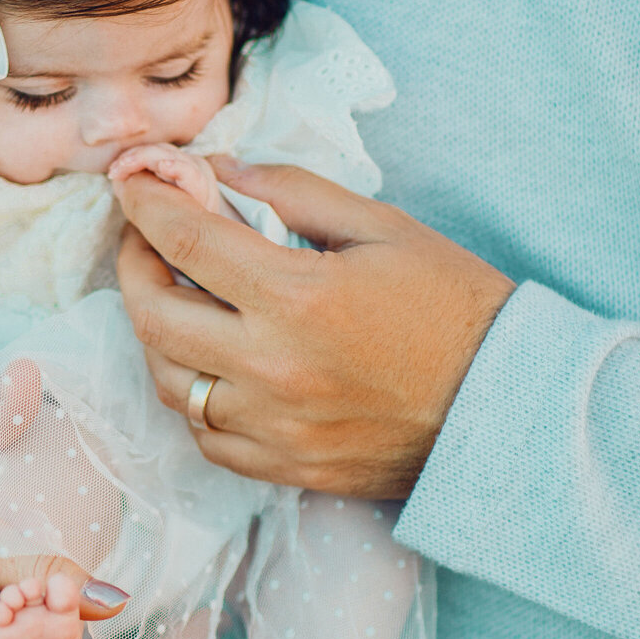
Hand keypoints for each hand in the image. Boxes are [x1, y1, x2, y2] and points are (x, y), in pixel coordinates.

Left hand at [114, 160, 514, 498]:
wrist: (509, 408)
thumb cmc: (456, 307)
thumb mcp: (384, 228)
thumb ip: (294, 192)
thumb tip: (221, 171)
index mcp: (298, 297)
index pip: (185, 242)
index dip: (144, 204)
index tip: (130, 183)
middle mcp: (272, 367)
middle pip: (153, 317)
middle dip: (131, 267)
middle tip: (141, 239)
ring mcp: (274, 426)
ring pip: (169, 381)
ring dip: (155, 333)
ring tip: (172, 297)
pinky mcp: (285, 467)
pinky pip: (204, 436)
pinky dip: (192, 395)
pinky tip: (206, 364)